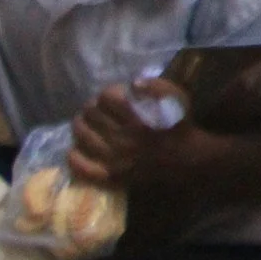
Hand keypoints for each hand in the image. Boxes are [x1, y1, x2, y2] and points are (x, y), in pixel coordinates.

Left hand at [66, 79, 192, 188]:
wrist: (185, 158)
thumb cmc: (179, 126)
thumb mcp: (178, 99)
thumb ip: (158, 87)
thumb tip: (133, 83)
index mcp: (138, 121)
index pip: (107, 99)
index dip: (107, 93)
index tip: (112, 95)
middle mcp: (124, 141)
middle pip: (92, 116)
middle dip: (90, 107)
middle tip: (95, 108)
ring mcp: (115, 160)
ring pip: (83, 138)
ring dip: (80, 126)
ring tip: (84, 123)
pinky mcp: (111, 176)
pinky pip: (83, 167)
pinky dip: (75, 157)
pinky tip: (75, 149)